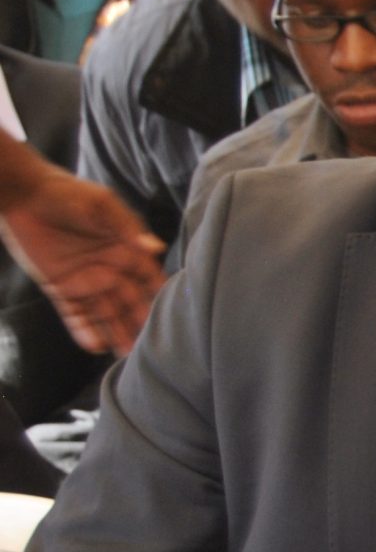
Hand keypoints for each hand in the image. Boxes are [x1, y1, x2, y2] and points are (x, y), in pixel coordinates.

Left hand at [0, 165, 163, 354]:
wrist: (23, 195)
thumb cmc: (67, 194)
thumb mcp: (101, 206)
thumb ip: (127, 228)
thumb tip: (155, 248)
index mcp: (126, 250)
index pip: (149, 280)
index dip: (160, 298)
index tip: (176, 318)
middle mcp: (111, 270)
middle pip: (130, 303)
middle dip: (141, 324)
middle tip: (154, 348)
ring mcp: (85, 281)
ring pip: (106, 314)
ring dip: (117, 334)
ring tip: (128, 357)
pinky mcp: (61, 288)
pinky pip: (75, 314)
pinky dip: (84, 330)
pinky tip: (95, 346)